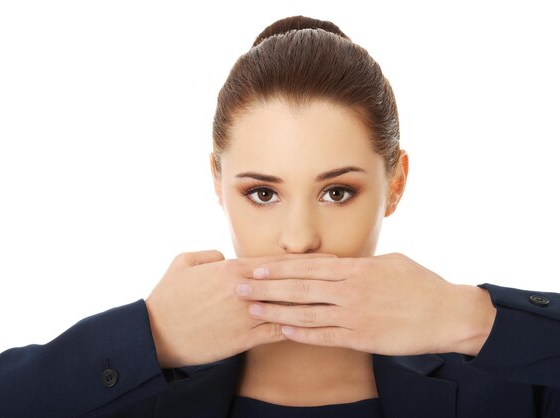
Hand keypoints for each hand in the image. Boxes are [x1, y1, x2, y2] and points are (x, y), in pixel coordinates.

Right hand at [145, 250, 333, 367]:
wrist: (157, 334)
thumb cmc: (168, 298)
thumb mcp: (183, 264)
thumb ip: (207, 254)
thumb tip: (223, 255)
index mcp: (231, 269)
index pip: (275, 261)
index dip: (302, 259)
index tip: (323, 256)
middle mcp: (245, 289)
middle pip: (289, 280)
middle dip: (318, 275)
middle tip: (344, 273)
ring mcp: (247, 314)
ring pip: (288, 305)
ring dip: (315, 301)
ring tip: (338, 299)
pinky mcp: (245, 337)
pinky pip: (279, 330)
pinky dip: (299, 327)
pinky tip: (316, 326)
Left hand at [237, 253, 496, 355]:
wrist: (449, 314)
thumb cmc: (420, 284)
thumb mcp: (389, 262)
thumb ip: (359, 264)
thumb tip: (339, 262)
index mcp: (356, 268)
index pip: (308, 265)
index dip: (278, 267)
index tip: (254, 266)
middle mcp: (351, 290)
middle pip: (300, 288)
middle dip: (266, 287)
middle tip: (238, 286)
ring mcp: (356, 315)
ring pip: (307, 312)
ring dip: (276, 311)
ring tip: (251, 308)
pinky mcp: (363, 338)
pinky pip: (327, 336)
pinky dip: (303, 334)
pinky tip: (282, 331)